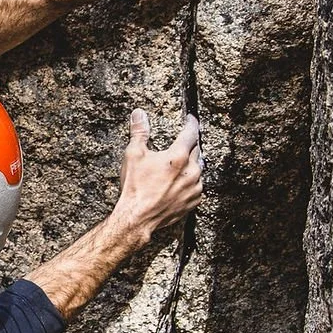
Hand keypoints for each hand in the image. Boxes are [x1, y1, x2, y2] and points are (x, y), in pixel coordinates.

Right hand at [116, 110, 202, 242]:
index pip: (191, 133)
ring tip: (178, 165)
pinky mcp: (194, 201)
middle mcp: (191, 171)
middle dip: (189, 145)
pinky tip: (179, 182)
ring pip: (198, 169)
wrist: (138, 217)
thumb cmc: (135, 187)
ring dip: (190, 164)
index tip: (190, 119)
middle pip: (196, 150)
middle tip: (179, 143)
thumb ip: (139, 132)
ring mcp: (195, 187)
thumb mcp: (133, 155)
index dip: (191, 123)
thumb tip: (139, 114)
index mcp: (178, 157)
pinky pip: (197, 186)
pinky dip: (191, 181)